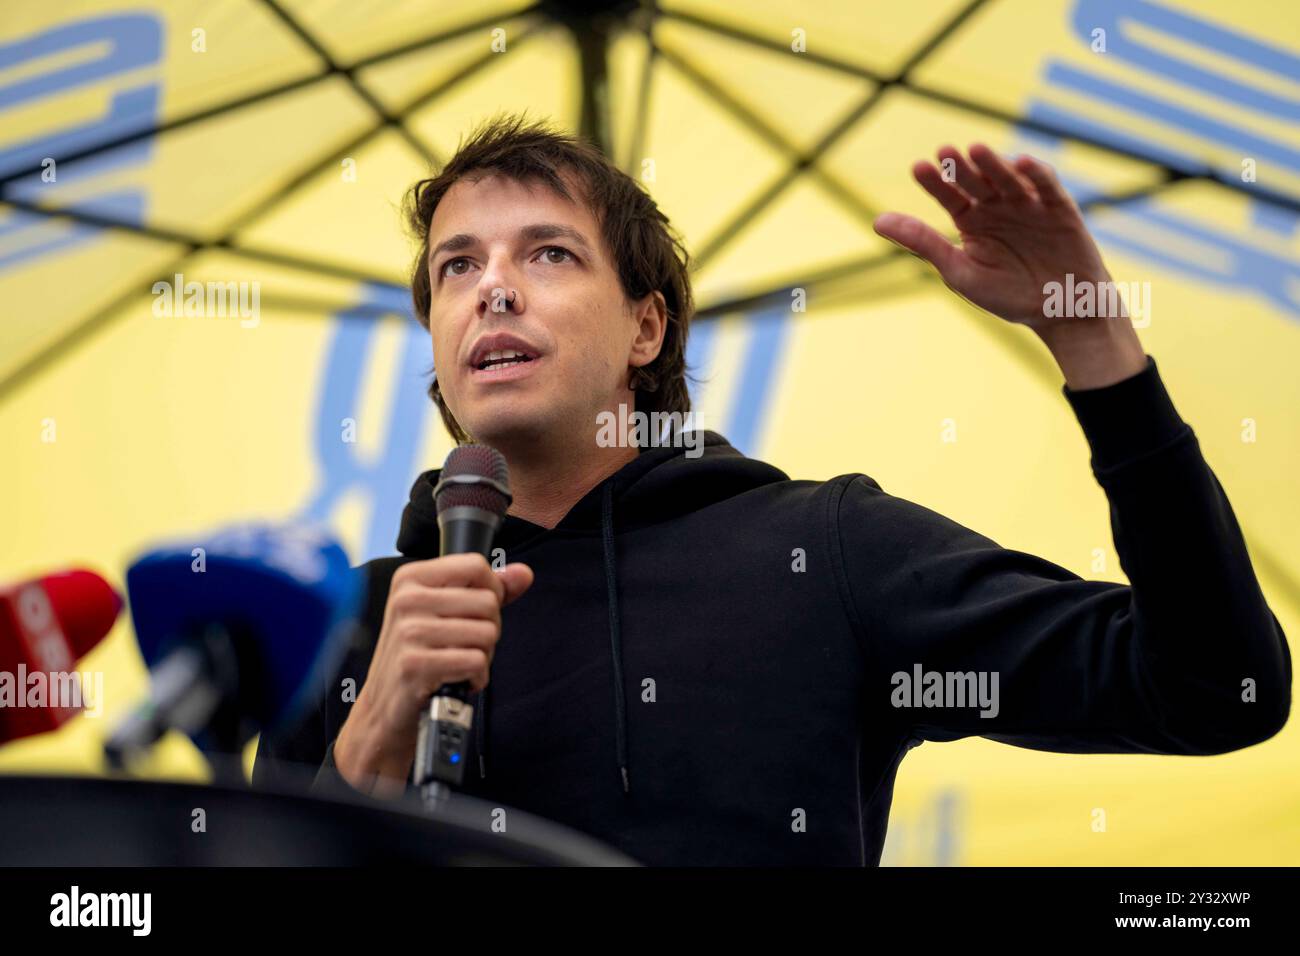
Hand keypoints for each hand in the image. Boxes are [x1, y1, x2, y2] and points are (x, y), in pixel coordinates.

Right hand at [333, 553, 533, 795]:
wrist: (385, 709)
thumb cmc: (419, 656)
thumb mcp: (445, 613)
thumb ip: (487, 590)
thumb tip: (523, 574)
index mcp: (411, 578)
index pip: (476, 566)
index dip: (490, 591)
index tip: (475, 613)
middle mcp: (407, 599)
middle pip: (488, 602)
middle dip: (488, 629)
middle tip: (463, 646)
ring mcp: (409, 632)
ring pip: (487, 633)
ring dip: (483, 656)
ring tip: (458, 663)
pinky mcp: (415, 665)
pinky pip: (477, 662)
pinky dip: (476, 677)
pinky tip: (457, 680)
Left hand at [875, 143, 1146, 387]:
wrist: (1059, 311)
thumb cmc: (1007, 295)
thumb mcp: (961, 272)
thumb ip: (924, 243)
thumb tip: (877, 221)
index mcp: (971, 220)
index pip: (948, 195)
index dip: (935, 181)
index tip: (918, 168)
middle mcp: (997, 206)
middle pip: (976, 181)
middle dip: (961, 167)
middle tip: (945, 152)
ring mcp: (1028, 204)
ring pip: (1008, 178)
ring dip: (993, 164)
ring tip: (976, 150)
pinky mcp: (1059, 208)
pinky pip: (1047, 187)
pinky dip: (1037, 174)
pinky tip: (1022, 163)